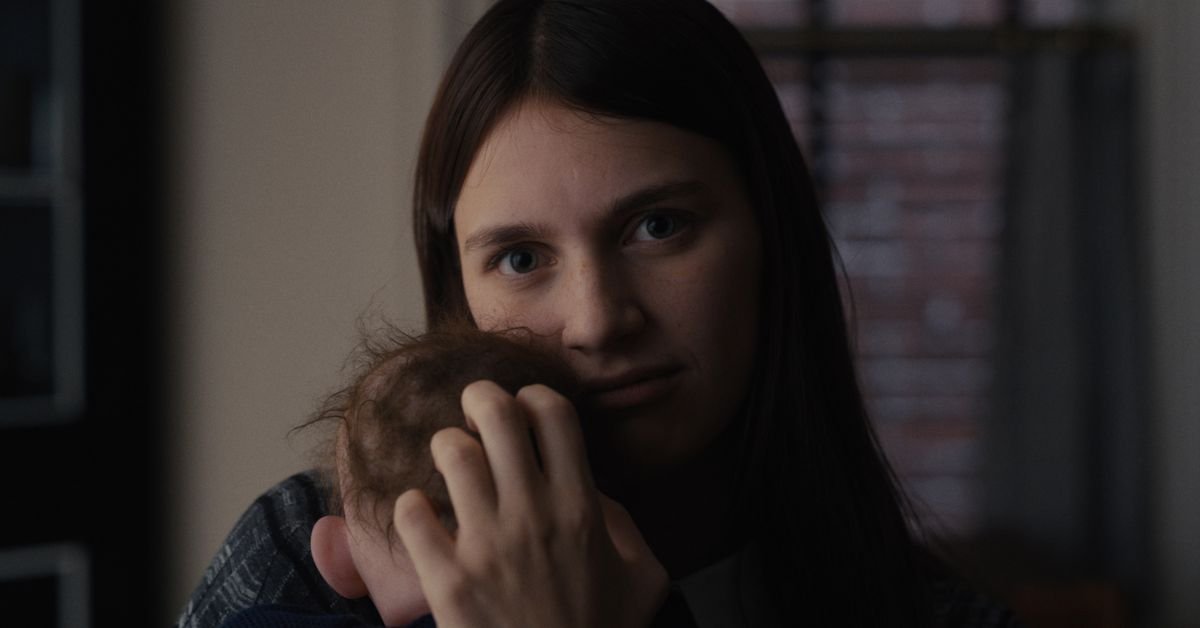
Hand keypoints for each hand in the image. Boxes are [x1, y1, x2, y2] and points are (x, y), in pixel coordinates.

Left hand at [393, 380, 668, 627]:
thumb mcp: (643, 577)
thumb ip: (624, 524)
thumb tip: (592, 489)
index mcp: (581, 508)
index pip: (553, 413)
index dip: (534, 396)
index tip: (524, 408)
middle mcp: (533, 515)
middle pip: (497, 415)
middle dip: (481, 398)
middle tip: (474, 410)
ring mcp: (487, 546)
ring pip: (451, 453)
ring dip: (447, 446)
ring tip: (450, 461)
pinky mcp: (446, 580)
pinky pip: (412, 513)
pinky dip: (412, 506)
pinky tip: (423, 515)